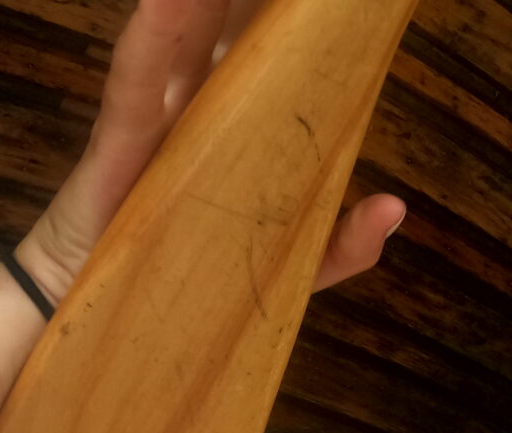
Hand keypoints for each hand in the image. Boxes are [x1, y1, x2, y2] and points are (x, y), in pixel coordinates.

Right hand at [15, 0, 404, 304]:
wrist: (117, 323)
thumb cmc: (198, 284)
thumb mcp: (287, 274)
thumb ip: (343, 245)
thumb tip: (394, 207)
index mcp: (246, 123)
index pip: (282, 55)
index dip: (302, 22)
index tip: (340, 4)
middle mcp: (203, 105)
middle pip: (237, 30)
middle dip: (262, 4)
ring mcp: (161, 117)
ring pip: (188, 36)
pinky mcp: (119, 143)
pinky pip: (135, 84)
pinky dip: (149, 40)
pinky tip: (163, 0)